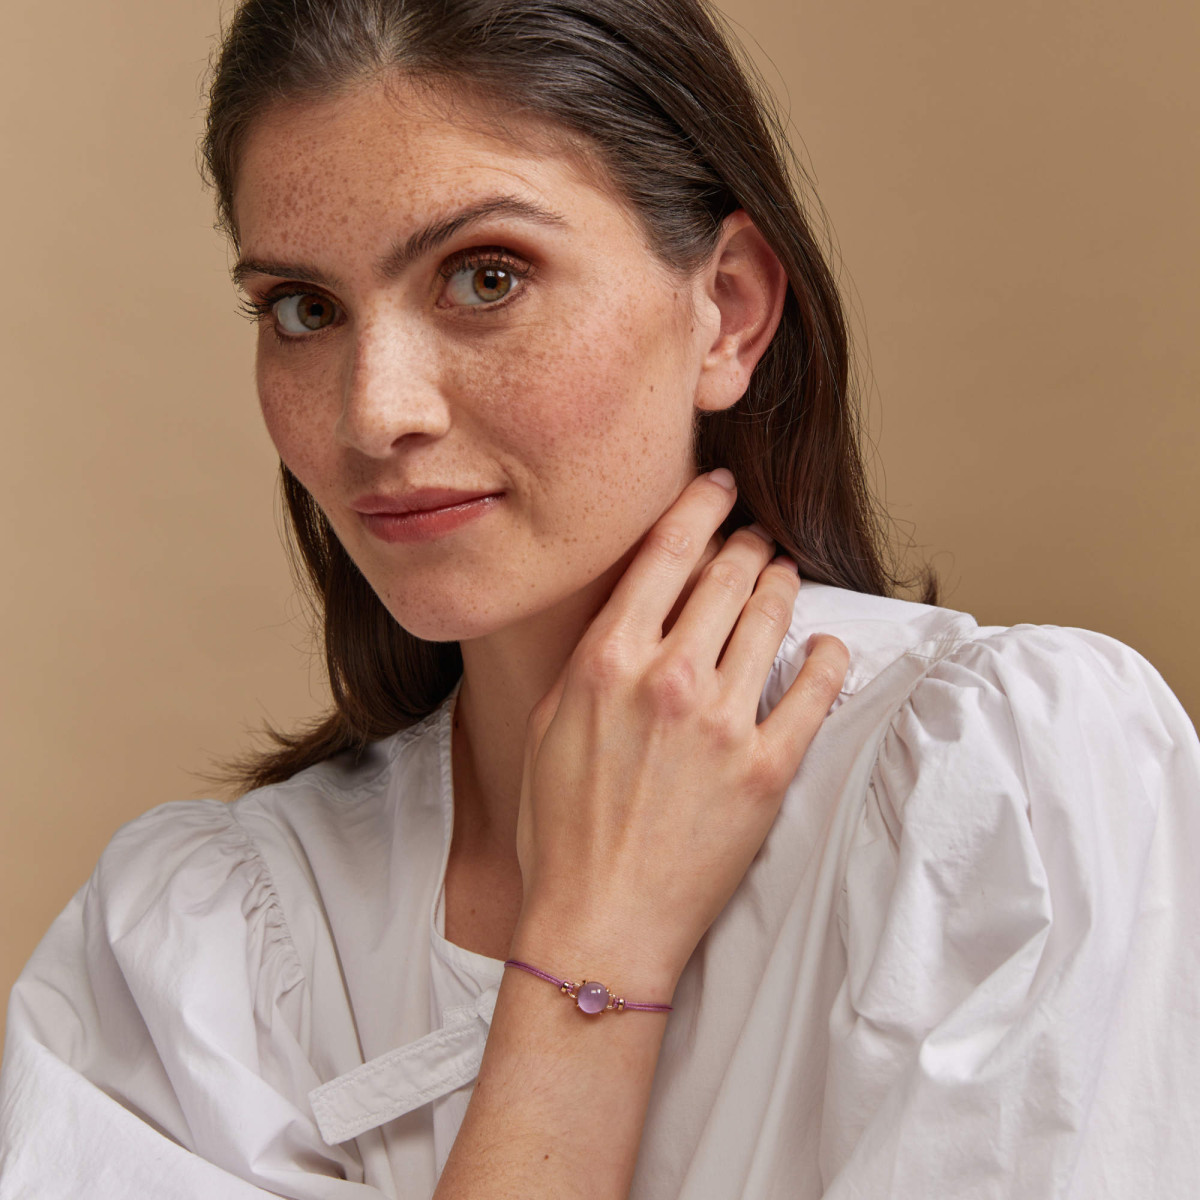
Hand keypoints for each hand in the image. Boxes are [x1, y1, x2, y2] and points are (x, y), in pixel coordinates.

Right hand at [511, 470, 848, 995]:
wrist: (598, 920)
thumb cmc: (561, 829)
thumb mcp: (553, 725)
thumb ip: (593, 659)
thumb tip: (630, 611)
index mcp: (607, 659)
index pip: (665, 553)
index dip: (698, 507)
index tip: (716, 486)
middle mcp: (668, 677)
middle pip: (725, 576)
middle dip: (746, 542)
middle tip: (756, 535)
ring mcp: (723, 721)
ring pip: (771, 618)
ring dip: (782, 584)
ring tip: (784, 574)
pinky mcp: (768, 766)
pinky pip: (814, 690)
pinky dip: (825, 657)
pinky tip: (826, 644)